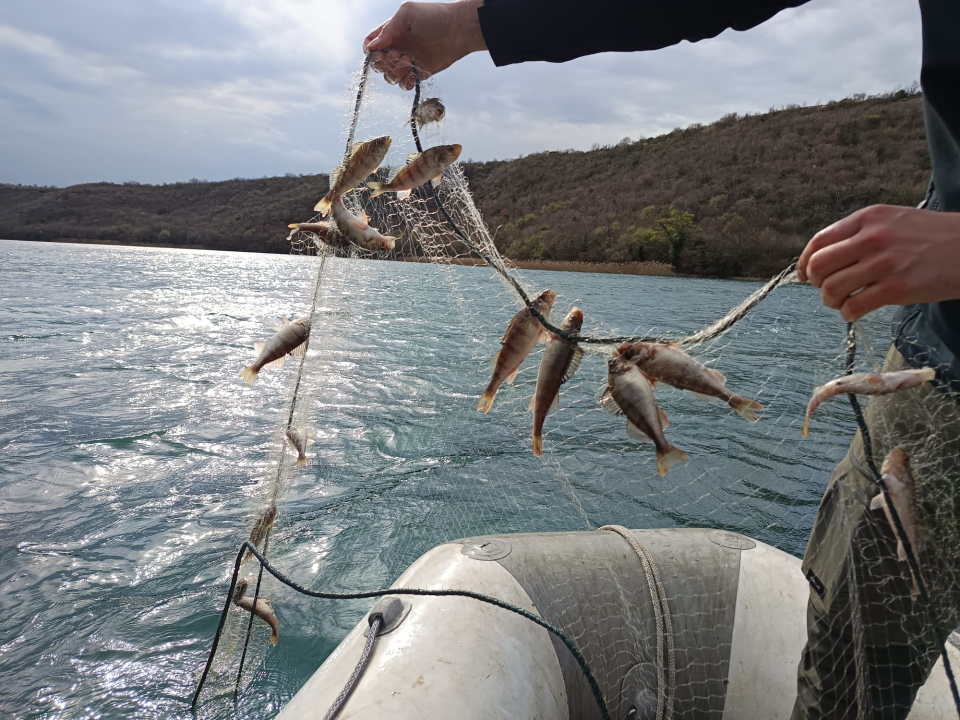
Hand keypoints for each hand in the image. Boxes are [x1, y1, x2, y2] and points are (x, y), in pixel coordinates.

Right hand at [363, 1, 486, 89]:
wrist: (458, 29)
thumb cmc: (434, 16)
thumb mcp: (407, 14)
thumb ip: (388, 29)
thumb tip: (372, 48)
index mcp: (391, 33)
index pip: (370, 45)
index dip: (370, 51)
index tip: (376, 51)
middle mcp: (397, 48)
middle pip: (378, 64)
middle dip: (382, 63)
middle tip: (396, 54)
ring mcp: (407, 62)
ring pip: (390, 77)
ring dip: (395, 71)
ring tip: (408, 59)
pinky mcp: (419, 73)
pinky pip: (405, 84)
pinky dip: (406, 80)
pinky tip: (414, 68)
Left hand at [798, 204, 959, 321]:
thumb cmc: (930, 236)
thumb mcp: (892, 220)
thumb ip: (858, 233)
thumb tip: (822, 258)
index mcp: (868, 218)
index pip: (818, 241)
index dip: (804, 262)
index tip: (804, 275)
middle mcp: (872, 238)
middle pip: (819, 266)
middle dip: (815, 282)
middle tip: (826, 289)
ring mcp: (884, 264)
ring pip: (831, 289)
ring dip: (830, 301)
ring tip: (842, 302)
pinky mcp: (896, 289)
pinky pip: (853, 307)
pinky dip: (847, 313)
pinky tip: (855, 311)